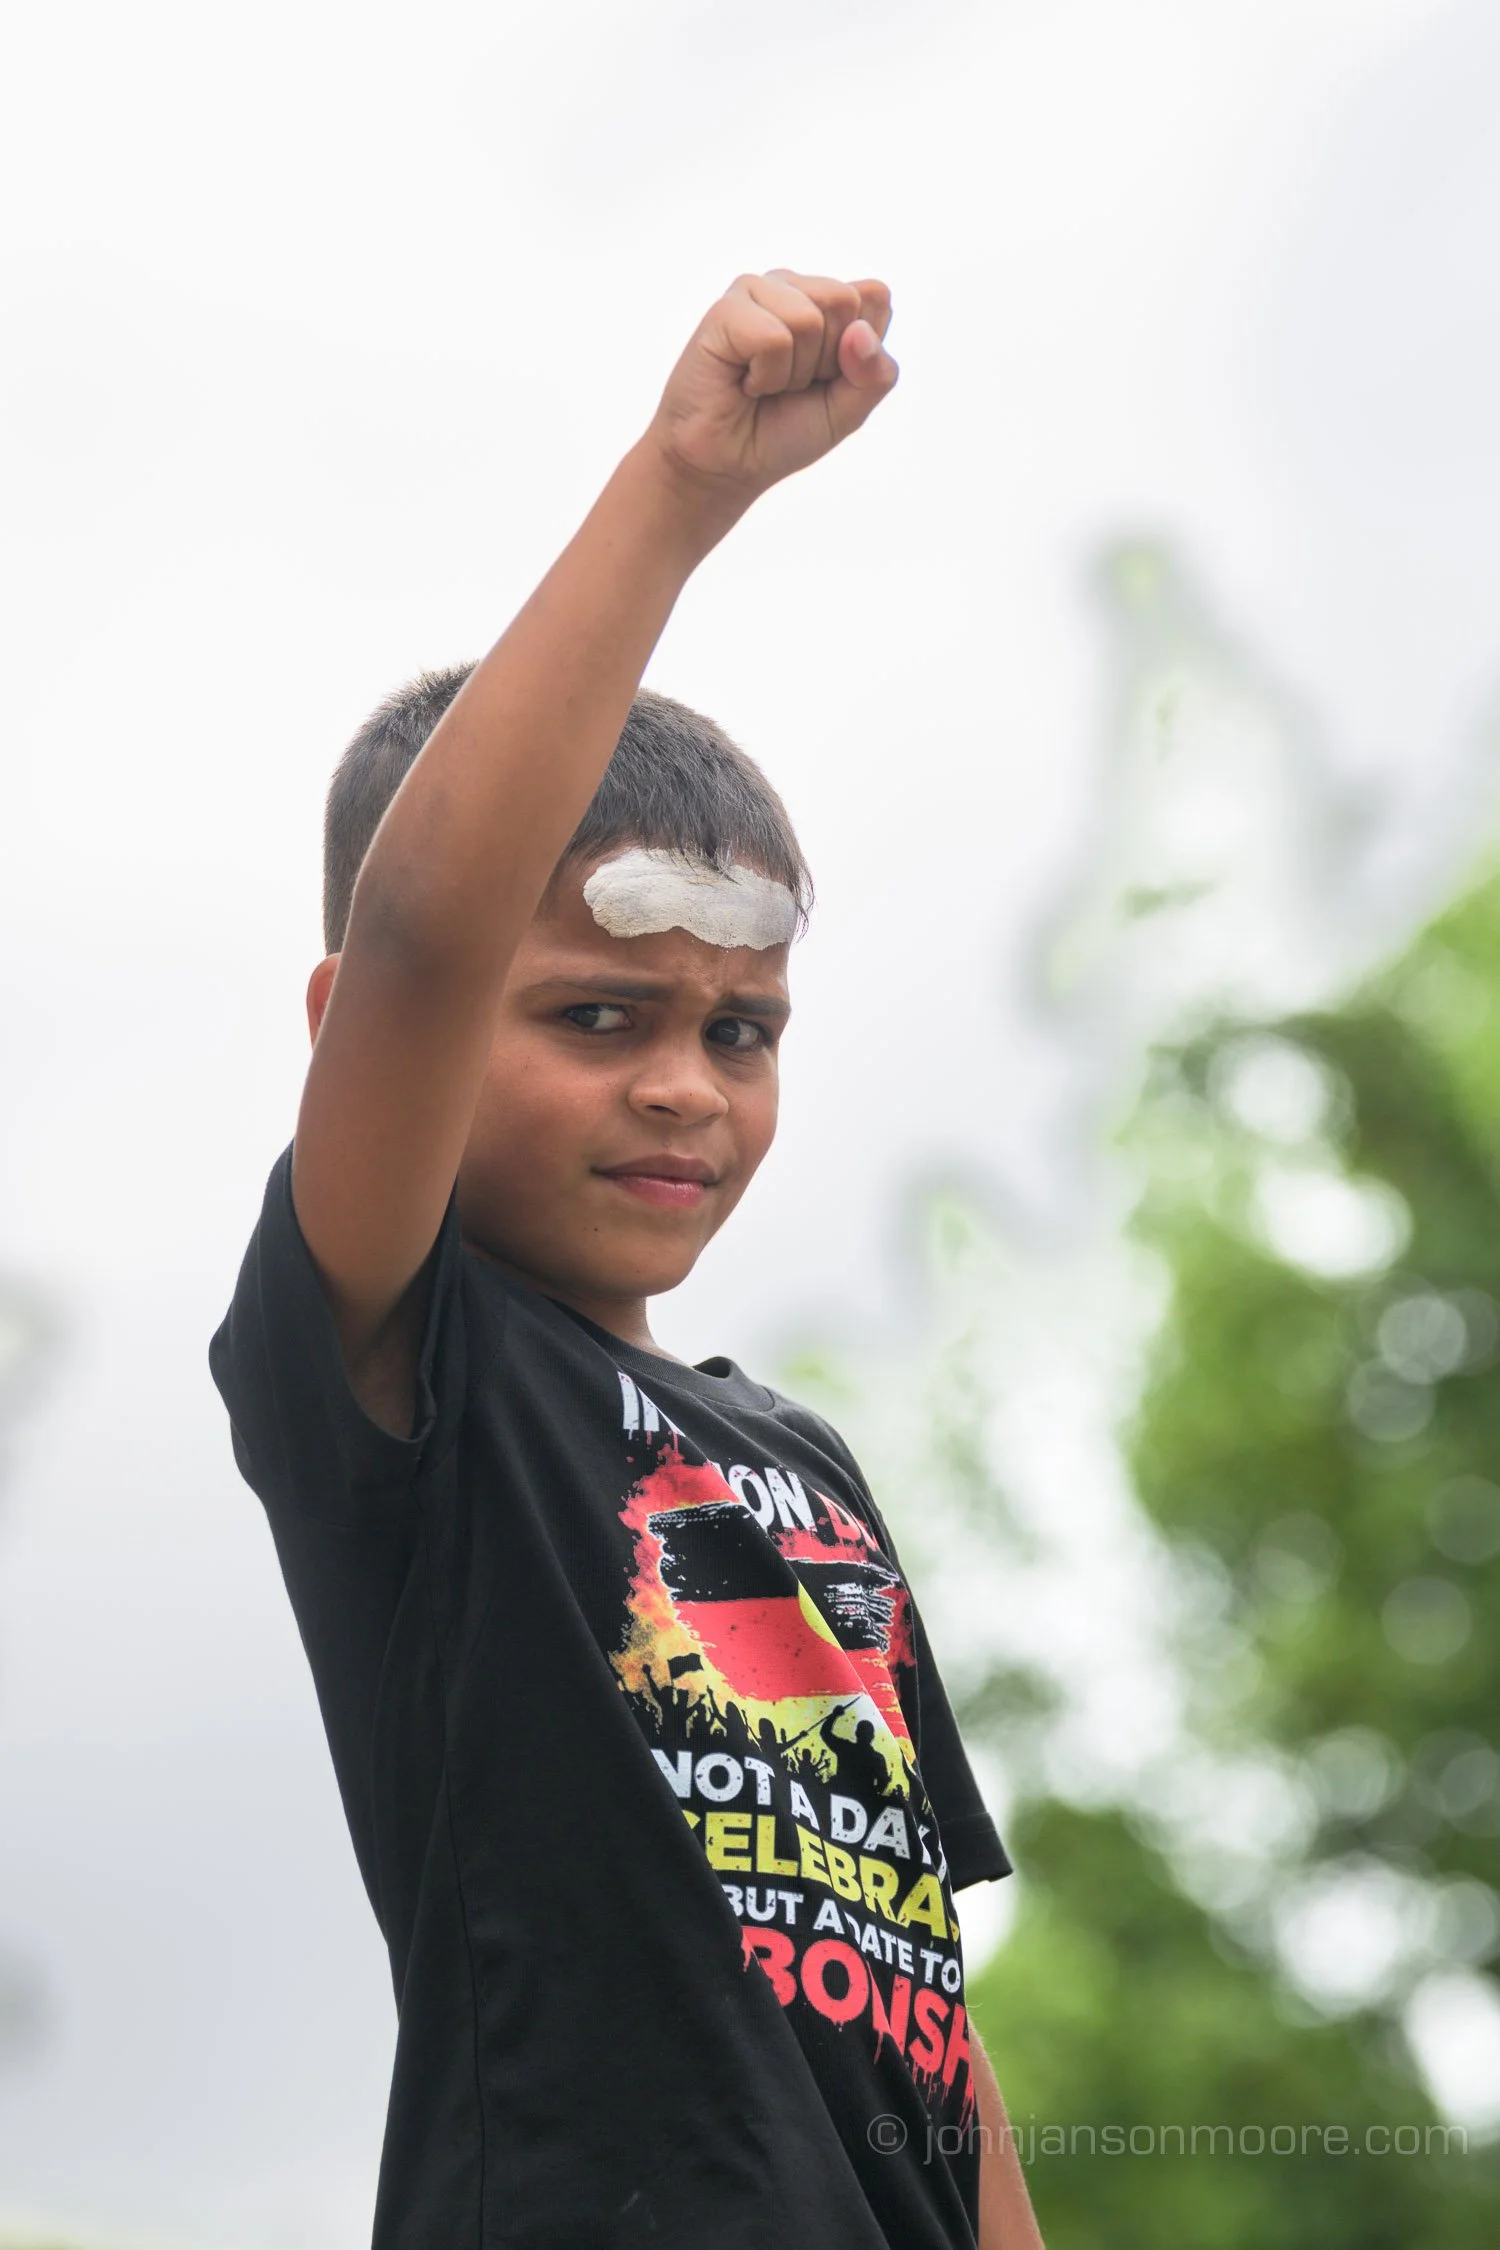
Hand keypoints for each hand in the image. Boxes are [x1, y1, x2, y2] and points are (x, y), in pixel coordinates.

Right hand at [644, 268, 897, 510]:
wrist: (726, 466)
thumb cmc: (783, 432)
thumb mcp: (849, 409)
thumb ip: (876, 374)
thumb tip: (859, 331)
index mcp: (828, 299)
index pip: (875, 299)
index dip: (858, 355)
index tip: (825, 380)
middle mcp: (793, 287)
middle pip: (843, 302)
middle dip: (825, 361)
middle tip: (790, 384)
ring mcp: (757, 292)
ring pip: (808, 319)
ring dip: (792, 372)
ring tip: (764, 384)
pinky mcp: (725, 310)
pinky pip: (774, 338)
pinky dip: (766, 376)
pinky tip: (744, 382)